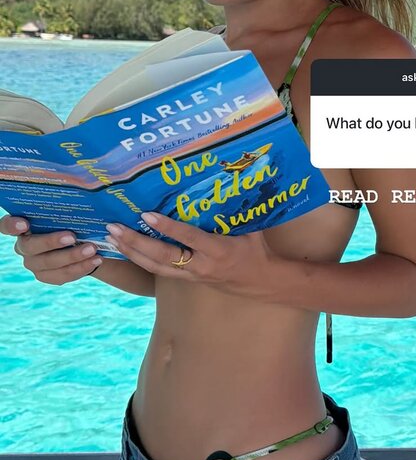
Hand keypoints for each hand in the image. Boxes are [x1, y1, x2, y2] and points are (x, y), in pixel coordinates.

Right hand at [0, 215, 101, 284]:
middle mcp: (24, 245)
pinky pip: (61, 276)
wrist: (81, 243)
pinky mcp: (45, 276)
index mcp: (22, 225)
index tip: (24, 223)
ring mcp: (33, 263)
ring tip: (92, 249)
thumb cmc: (70, 221)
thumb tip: (80, 192)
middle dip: (52, 242)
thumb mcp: (67, 212)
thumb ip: (66, 206)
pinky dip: (80, 268)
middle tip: (73, 236)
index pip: (5, 225)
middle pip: (31, 246)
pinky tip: (95, 260)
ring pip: (49, 263)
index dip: (11, 225)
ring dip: (72, 257)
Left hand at [104, 212, 278, 295]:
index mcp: (219, 250)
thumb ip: (235, 207)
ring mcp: (192, 275)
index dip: (168, 228)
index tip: (147, 215)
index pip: (189, 238)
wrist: (260, 282)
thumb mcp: (250, 227)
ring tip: (111, 238)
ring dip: (132, 252)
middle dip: (137, 243)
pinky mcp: (187, 279)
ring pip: (156, 267)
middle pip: (164, 257)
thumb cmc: (255, 249)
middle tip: (115, 227)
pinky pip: (158, 271)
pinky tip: (124, 250)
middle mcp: (201, 265)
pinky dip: (139, 260)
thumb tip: (228, 177)